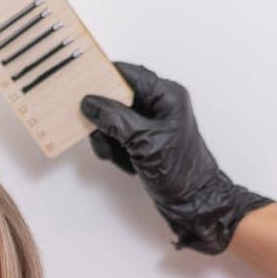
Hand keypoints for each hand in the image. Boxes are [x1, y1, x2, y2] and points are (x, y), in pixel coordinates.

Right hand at [79, 61, 273, 253]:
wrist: (194, 203)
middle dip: (105, 120)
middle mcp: (158, 106)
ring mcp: (150, 125)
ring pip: (113, 121)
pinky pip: (117, 138)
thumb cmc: (181, 172)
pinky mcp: (143, 142)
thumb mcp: (144, 142)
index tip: (82, 83)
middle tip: (100, 134)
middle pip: (117, 99)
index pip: (130, 74)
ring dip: (109, 140)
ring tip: (118, 156)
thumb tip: (90, 104)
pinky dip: (115, 151)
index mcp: (166, 96)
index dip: (105, 77)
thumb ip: (115, 120)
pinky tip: (126, 164)